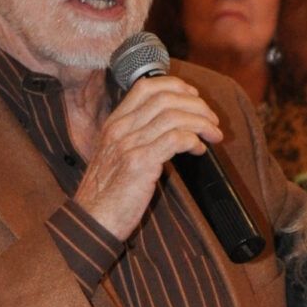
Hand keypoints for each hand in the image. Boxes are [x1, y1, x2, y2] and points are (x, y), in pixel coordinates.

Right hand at [76, 74, 223, 242]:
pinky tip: (199, 150)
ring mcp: (129, 144)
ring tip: (213, 135)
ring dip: (201, 123)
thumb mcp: (116, 156)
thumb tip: (172, 130)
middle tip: (212, 119)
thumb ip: (137, 138)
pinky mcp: (140, 163)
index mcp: (114, 123)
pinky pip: (175, 139)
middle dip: (197, 105)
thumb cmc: (108, 193)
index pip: (146, 87)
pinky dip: (193, 140)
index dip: (175, 86)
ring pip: (174, 116)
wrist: (93, 219)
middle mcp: (120, 128)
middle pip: (165, 98)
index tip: (194, 96)